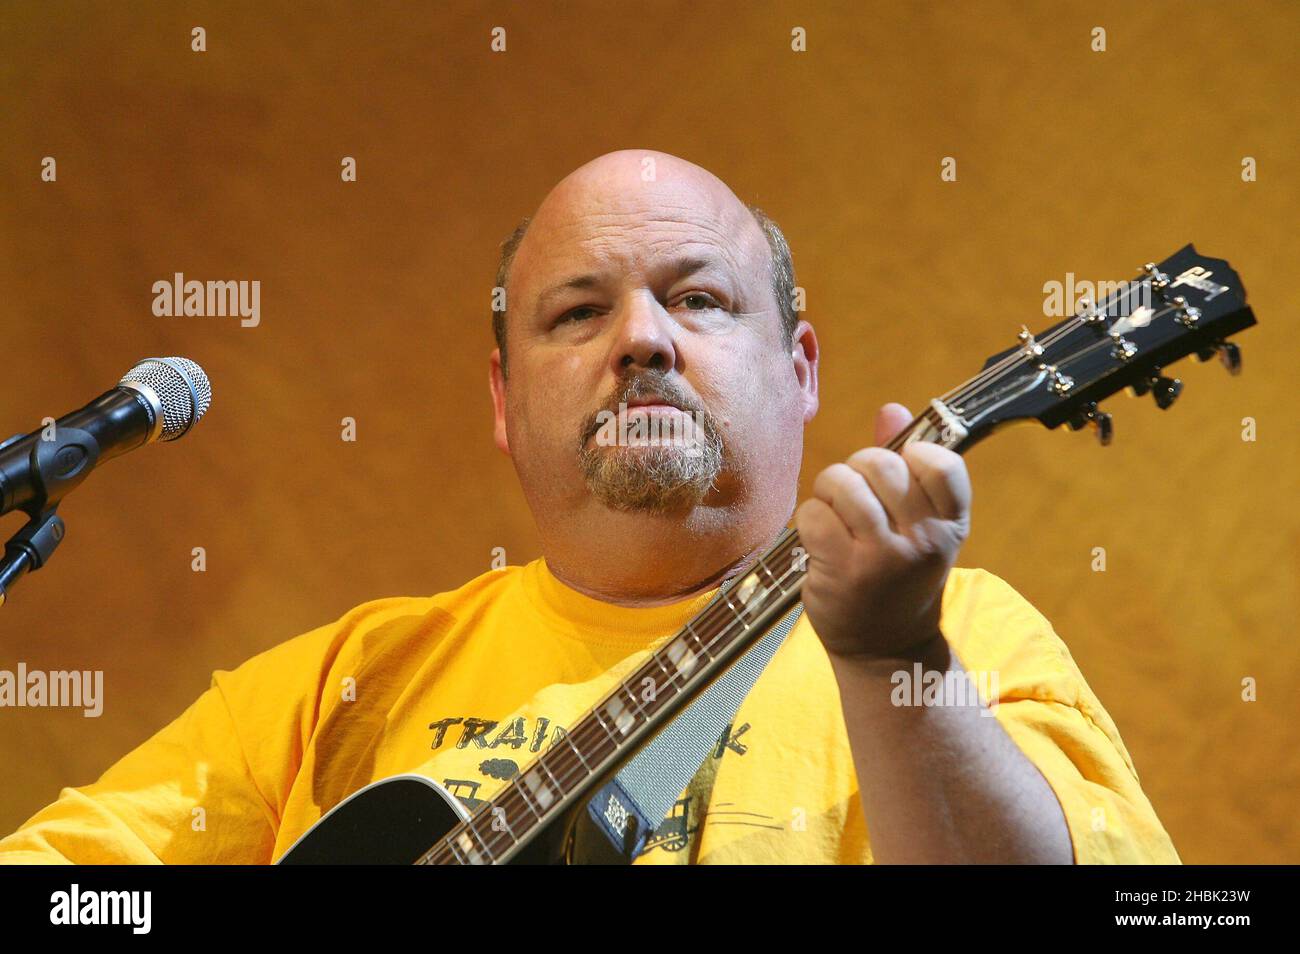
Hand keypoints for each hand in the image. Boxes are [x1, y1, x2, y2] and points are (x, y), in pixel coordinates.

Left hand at [794, 402, 971, 660]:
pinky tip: (819, 541)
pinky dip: (808, 519)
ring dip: (828, 493)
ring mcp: (884, 557)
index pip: (940, 461)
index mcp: (950, 523)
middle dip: (856, 470)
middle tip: (855, 500)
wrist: (885, 648)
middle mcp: (924, 539)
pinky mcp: (844, 571)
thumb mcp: (918, 524)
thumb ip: (905, 464)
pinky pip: (812, 513)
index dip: (910, 455)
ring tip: (835, 517)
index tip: (899, 476)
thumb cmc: (898, 575)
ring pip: (842, 482)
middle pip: (879, 463)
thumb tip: (891, 409)